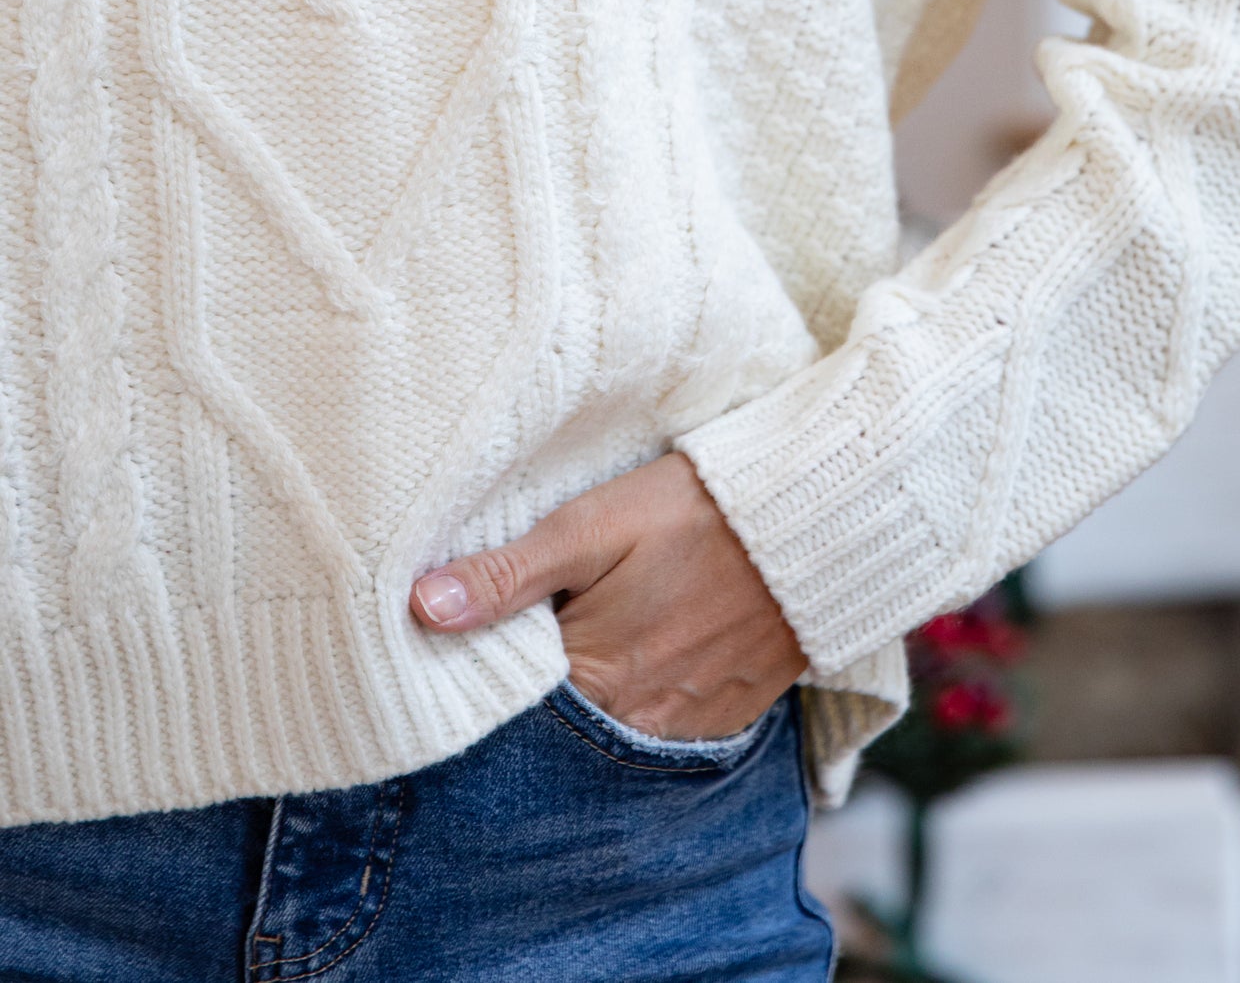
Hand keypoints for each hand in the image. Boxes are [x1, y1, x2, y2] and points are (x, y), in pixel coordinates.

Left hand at [408, 451, 807, 739]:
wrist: (811, 520)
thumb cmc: (695, 510)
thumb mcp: (594, 524)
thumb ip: (510, 573)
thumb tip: (423, 607)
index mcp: (593, 673)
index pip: (510, 702)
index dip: (485, 675)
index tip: (465, 648)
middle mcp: (637, 718)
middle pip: (562, 726)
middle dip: (537, 697)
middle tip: (530, 642)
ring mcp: (688, 723)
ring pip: (613, 732)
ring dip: (591, 704)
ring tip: (588, 647)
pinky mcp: (729, 715)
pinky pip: (667, 730)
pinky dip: (643, 706)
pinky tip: (640, 662)